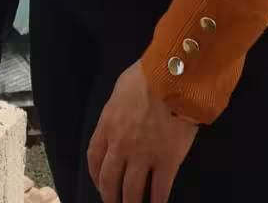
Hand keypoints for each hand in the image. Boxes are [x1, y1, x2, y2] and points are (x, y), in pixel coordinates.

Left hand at [87, 62, 198, 202]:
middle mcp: (121, 145)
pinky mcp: (167, 162)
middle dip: (110, 198)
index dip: (96, 176)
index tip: (101, 184)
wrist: (173, 77)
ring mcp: (143, 155)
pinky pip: (160, 191)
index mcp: (108, 125)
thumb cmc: (147, 76)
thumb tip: (120, 119)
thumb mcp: (121, 89)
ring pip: (132, 191)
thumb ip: (117, 110)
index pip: (94, 158)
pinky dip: (157, 202)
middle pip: (109, 181)